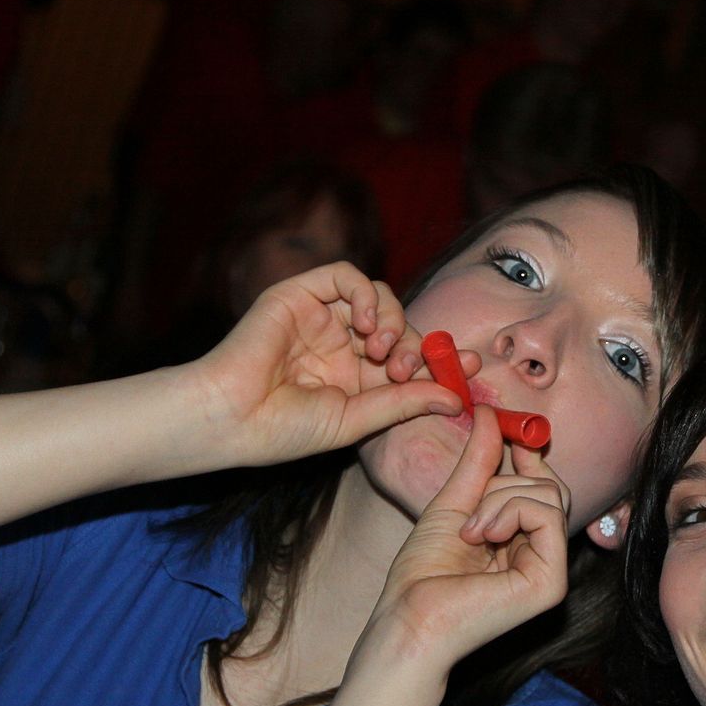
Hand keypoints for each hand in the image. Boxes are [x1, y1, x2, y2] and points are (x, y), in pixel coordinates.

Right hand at [189, 262, 470, 468]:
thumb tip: (457, 397)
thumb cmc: (284, 431)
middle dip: (414, 345)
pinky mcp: (299, 294)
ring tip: (380, 351)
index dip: (443, 359)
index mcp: (356, 378)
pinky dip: (365, 293)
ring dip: (393, 320)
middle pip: (400, 325)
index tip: (473, 367)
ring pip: (378, 297)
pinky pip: (345, 275)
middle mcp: (341, 344)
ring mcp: (321, 317)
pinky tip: (366, 322)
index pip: (411, 358)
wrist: (231, 418)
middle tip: (403, 369)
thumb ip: (404, 402)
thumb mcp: (358, 420)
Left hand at [355, 406, 569, 678]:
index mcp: (522, 543)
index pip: (545, 488)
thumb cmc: (423, 575)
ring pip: (549, 496)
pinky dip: (510, 511)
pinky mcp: (551, 583)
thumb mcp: (452, 504)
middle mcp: (543, 557)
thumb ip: (478, 462)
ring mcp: (551, 572)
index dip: (530, 458)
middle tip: (471, 509)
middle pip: (550, 488)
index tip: (510, 439)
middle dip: (507, 482)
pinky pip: (546, 514)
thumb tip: (490, 414)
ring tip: (470, 531)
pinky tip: (481, 536)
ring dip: (501, 499)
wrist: (409, 618)